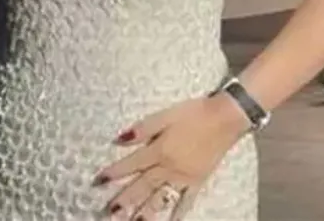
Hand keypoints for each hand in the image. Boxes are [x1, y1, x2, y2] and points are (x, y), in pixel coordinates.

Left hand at [95, 94, 248, 218]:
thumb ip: (142, 129)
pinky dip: (179, 213)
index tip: (98, 181)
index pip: (131, 165)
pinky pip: (187, 200)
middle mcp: (169, 167)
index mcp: (159, 150)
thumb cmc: (193, 113)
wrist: (224, 118)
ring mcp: (184, 177)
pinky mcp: (198, 181)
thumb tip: (119, 139)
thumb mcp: (164, 115)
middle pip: (143, 187)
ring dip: (146, 211)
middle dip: (125, 200)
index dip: (114, 173)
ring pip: (161, 198)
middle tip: (110, 213)